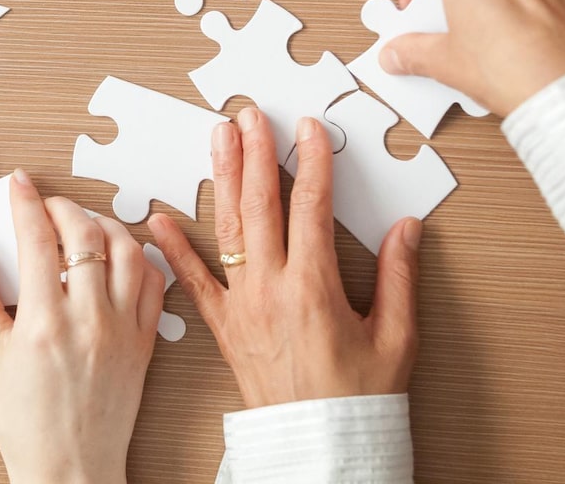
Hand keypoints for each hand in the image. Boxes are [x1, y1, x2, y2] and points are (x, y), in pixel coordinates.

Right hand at [0, 171, 163, 483]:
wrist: (69, 471)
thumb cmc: (28, 424)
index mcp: (43, 323)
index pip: (37, 238)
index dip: (26, 201)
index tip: (20, 184)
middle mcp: (88, 320)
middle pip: (84, 234)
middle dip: (62, 205)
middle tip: (46, 204)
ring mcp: (123, 330)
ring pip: (127, 249)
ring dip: (105, 224)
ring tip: (84, 223)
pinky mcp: (146, 342)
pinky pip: (154, 283)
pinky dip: (140, 257)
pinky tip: (121, 254)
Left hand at [150, 108, 419, 408]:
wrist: (320, 448)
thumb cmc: (358, 399)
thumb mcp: (396, 338)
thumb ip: (400, 278)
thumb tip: (407, 228)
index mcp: (315, 288)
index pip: (312, 207)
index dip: (311, 162)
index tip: (308, 129)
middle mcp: (272, 290)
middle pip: (261, 206)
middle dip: (256, 154)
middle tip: (250, 116)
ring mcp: (242, 307)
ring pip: (228, 231)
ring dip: (222, 180)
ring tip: (217, 140)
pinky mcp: (224, 328)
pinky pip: (193, 283)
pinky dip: (173, 249)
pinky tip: (157, 218)